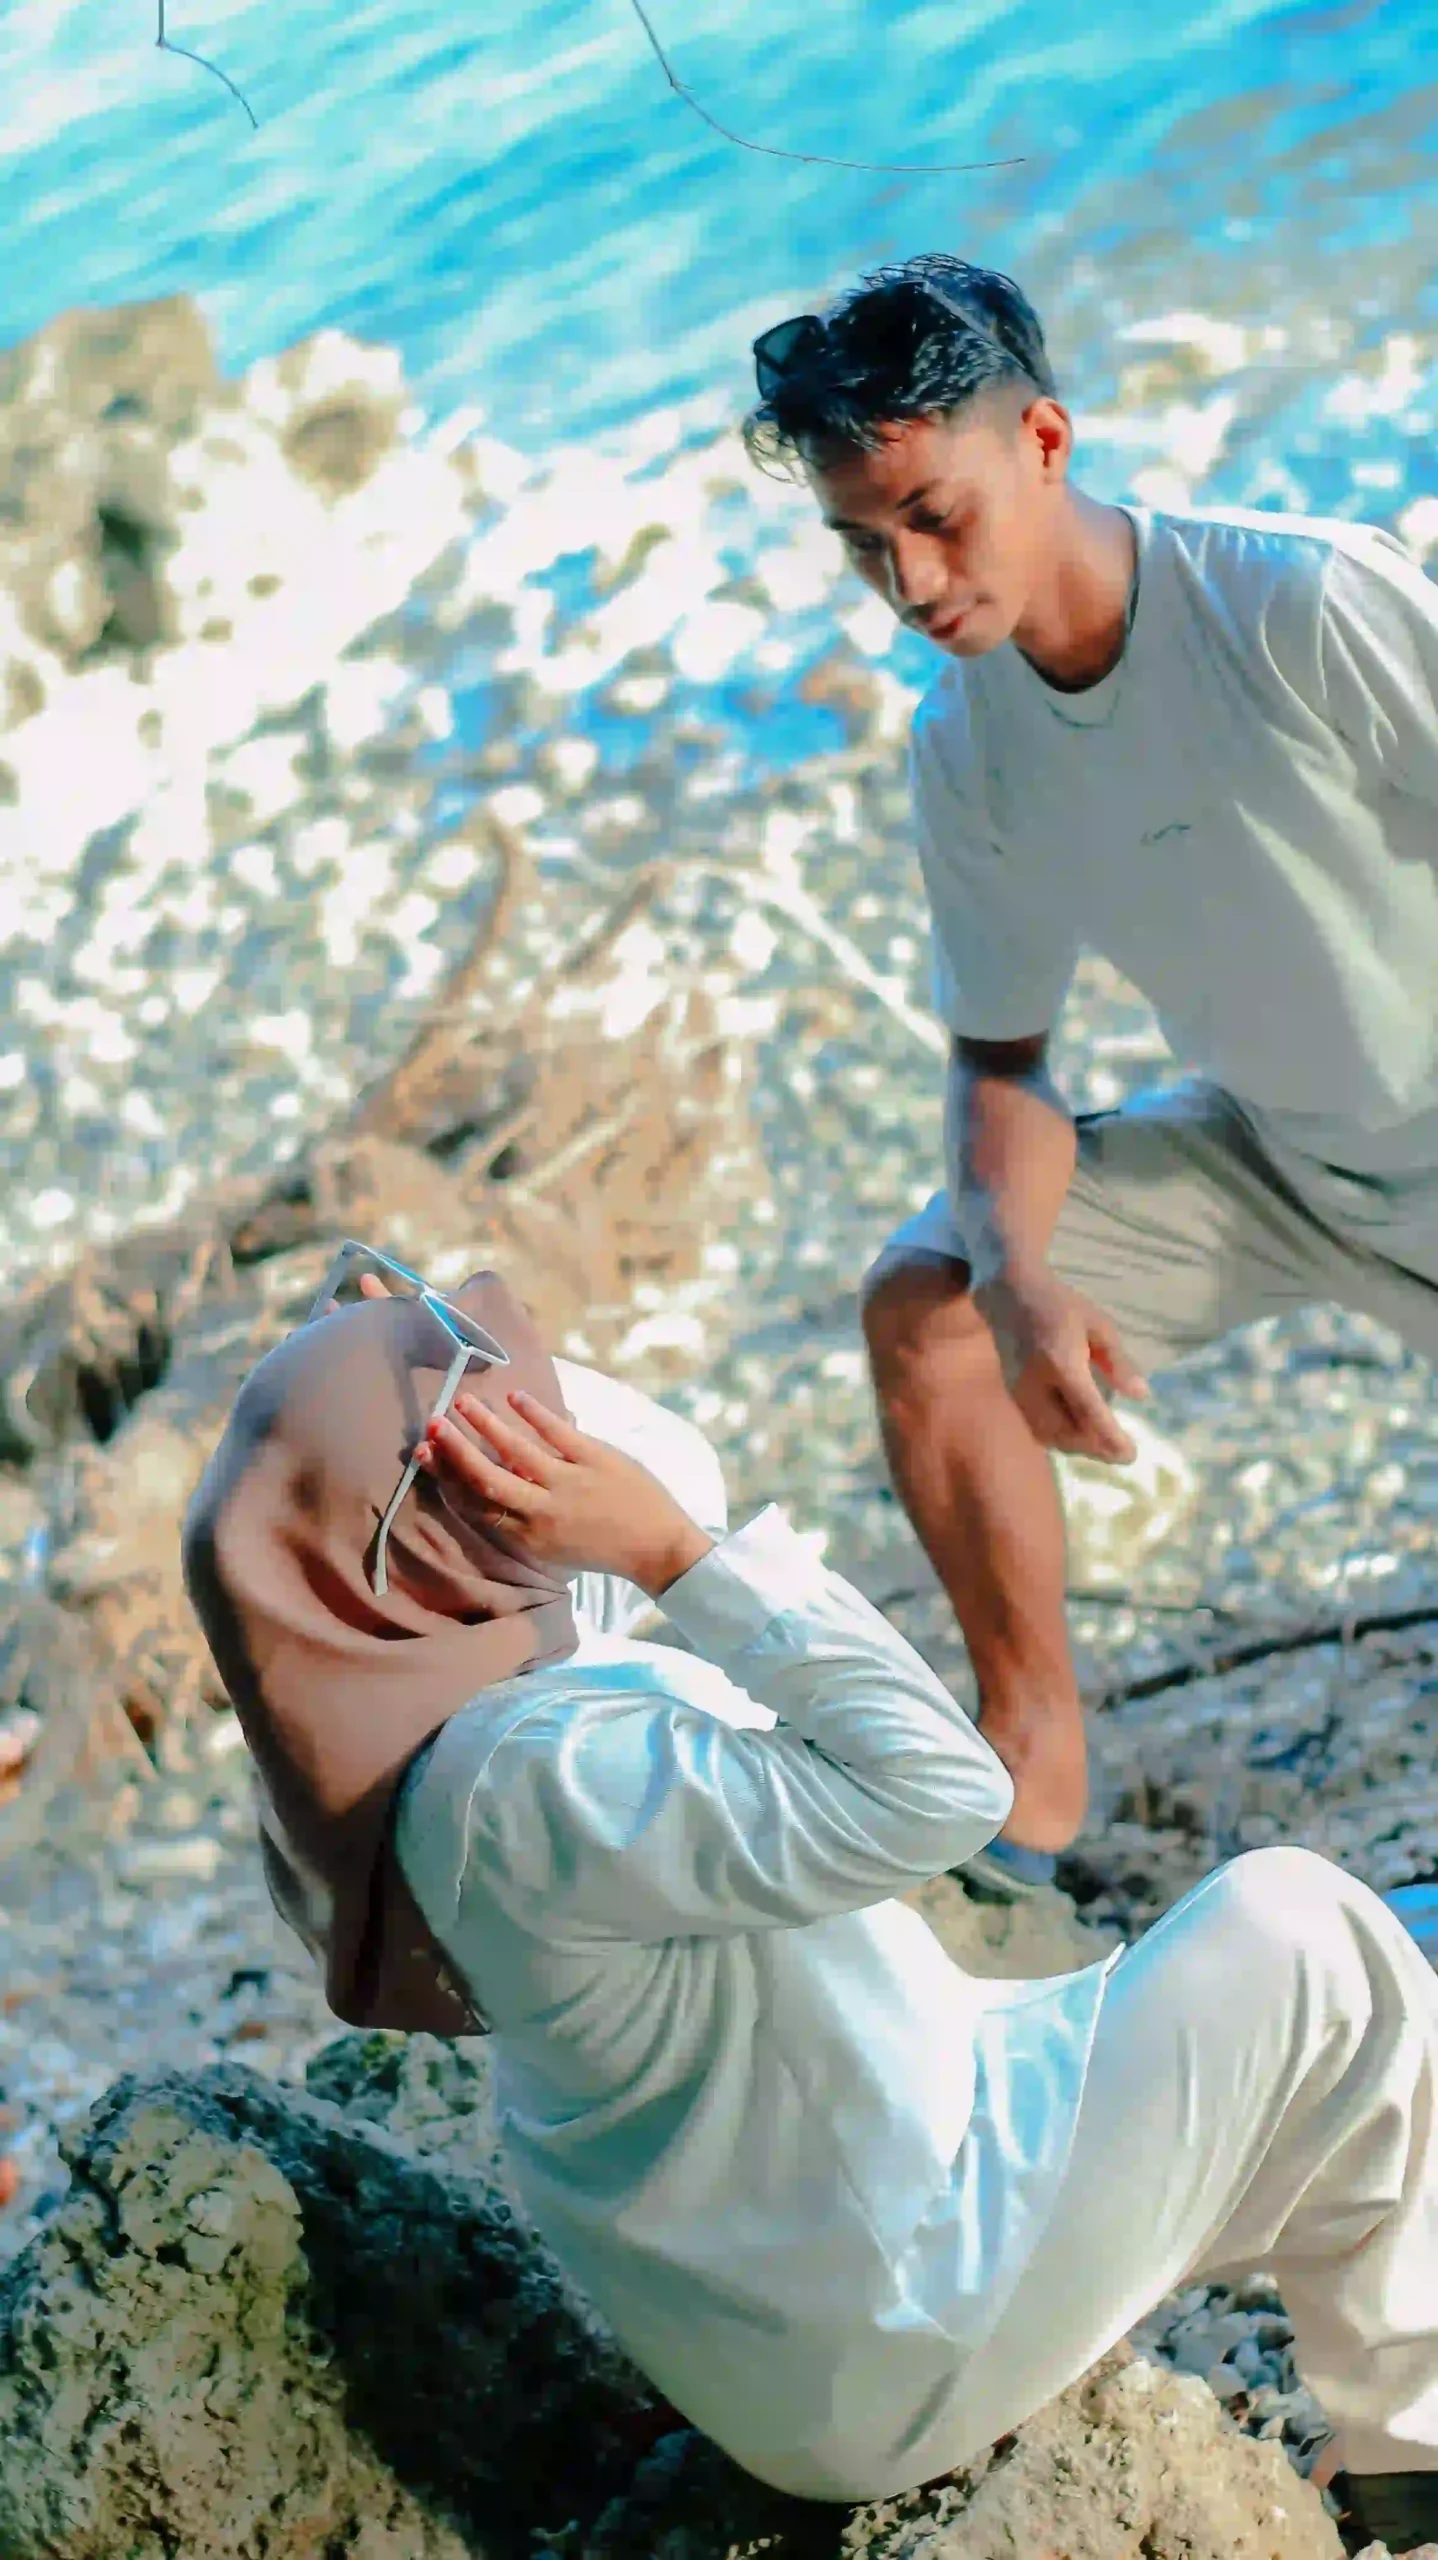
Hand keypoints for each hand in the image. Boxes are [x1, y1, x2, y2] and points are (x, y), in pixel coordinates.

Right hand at [418, 1388, 714, 1597]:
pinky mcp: (595, 1459)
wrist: (658, 1548)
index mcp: (530, 1535)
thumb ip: (526, 1514)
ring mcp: (569, 1482)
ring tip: (462, 1401)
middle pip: (487, 1477)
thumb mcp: (556, 1544)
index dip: (447, 1477)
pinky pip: (557, 1431)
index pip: (477, 1504)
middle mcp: (542, 1511)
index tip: (425, 1454)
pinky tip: (514, 1397)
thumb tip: (503, 1473)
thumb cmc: (605, 1548)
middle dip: (455, 1450)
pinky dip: (534, 1412)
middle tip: (432, 1424)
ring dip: (486, 1424)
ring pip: (516, 1450)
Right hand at [977, 1266, 1147, 1462]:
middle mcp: (1035, 1383)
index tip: (1131, 1454)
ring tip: (1106, 1449)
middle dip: (1097, 1449)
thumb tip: (1141, 1395)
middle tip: (1123, 1455)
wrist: (1009, 1295)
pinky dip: (1062, 1439)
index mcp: (1060, 1362)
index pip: (1087, 1411)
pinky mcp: (1013, 1396)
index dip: (1110, 1437)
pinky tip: (1081, 1436)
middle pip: (1066, 1432)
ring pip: (1050, 1436)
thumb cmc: (1060, 1306)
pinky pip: (1038, 1429)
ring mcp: (1020, 1393)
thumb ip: (1118, 1361)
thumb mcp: (1098, 1325)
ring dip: (1079, 1448)